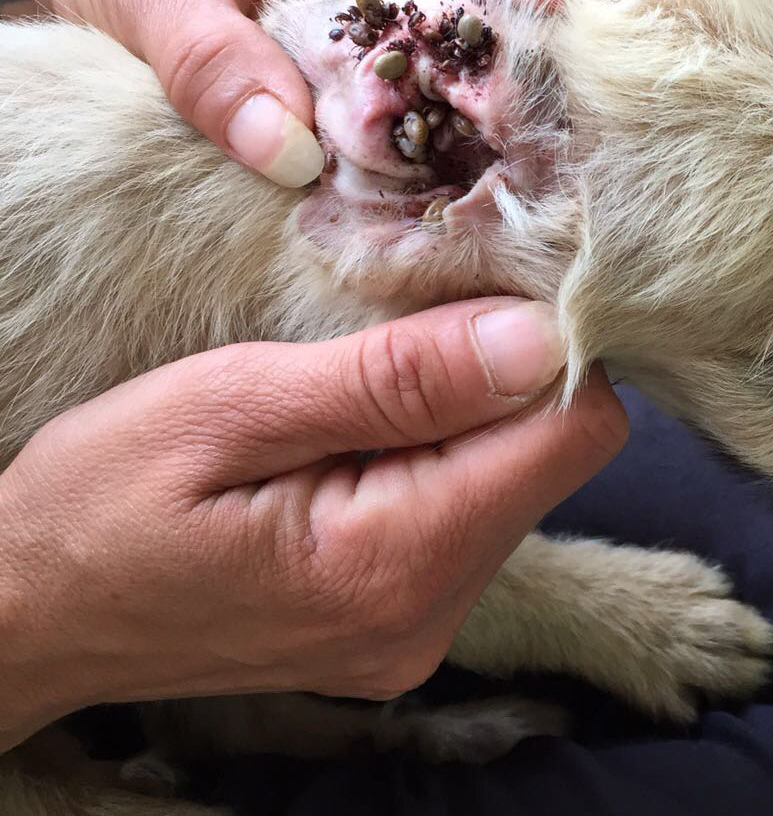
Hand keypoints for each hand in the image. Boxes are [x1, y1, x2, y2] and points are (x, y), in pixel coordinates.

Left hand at [0, 0, 580, 185]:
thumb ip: (207, 65)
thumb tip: (289, 154)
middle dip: (548, 35)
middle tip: (600, 95)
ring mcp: (407, 21)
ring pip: (489, 48)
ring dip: (525, 96)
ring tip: (576, 147)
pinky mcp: (399, 80)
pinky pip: (452, 104)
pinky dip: (478, 139)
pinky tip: (507, 179)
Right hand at [0, 299, 626, 751]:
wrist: (27, 615)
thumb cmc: (98, 499)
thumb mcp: (232, 407)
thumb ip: (393, 379)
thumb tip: (535, 337)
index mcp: (393, 562)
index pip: (571, 434)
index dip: (548, 345)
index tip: (481, 290)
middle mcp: (428, 614)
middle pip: (550, 457)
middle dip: (499, 374)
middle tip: (402, 325)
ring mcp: (416, 628)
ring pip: (514, 480)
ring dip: (464, 413)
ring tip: (364, 382)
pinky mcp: (400, 619)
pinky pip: (467, 513)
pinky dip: (438, 455)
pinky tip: (362, 432)